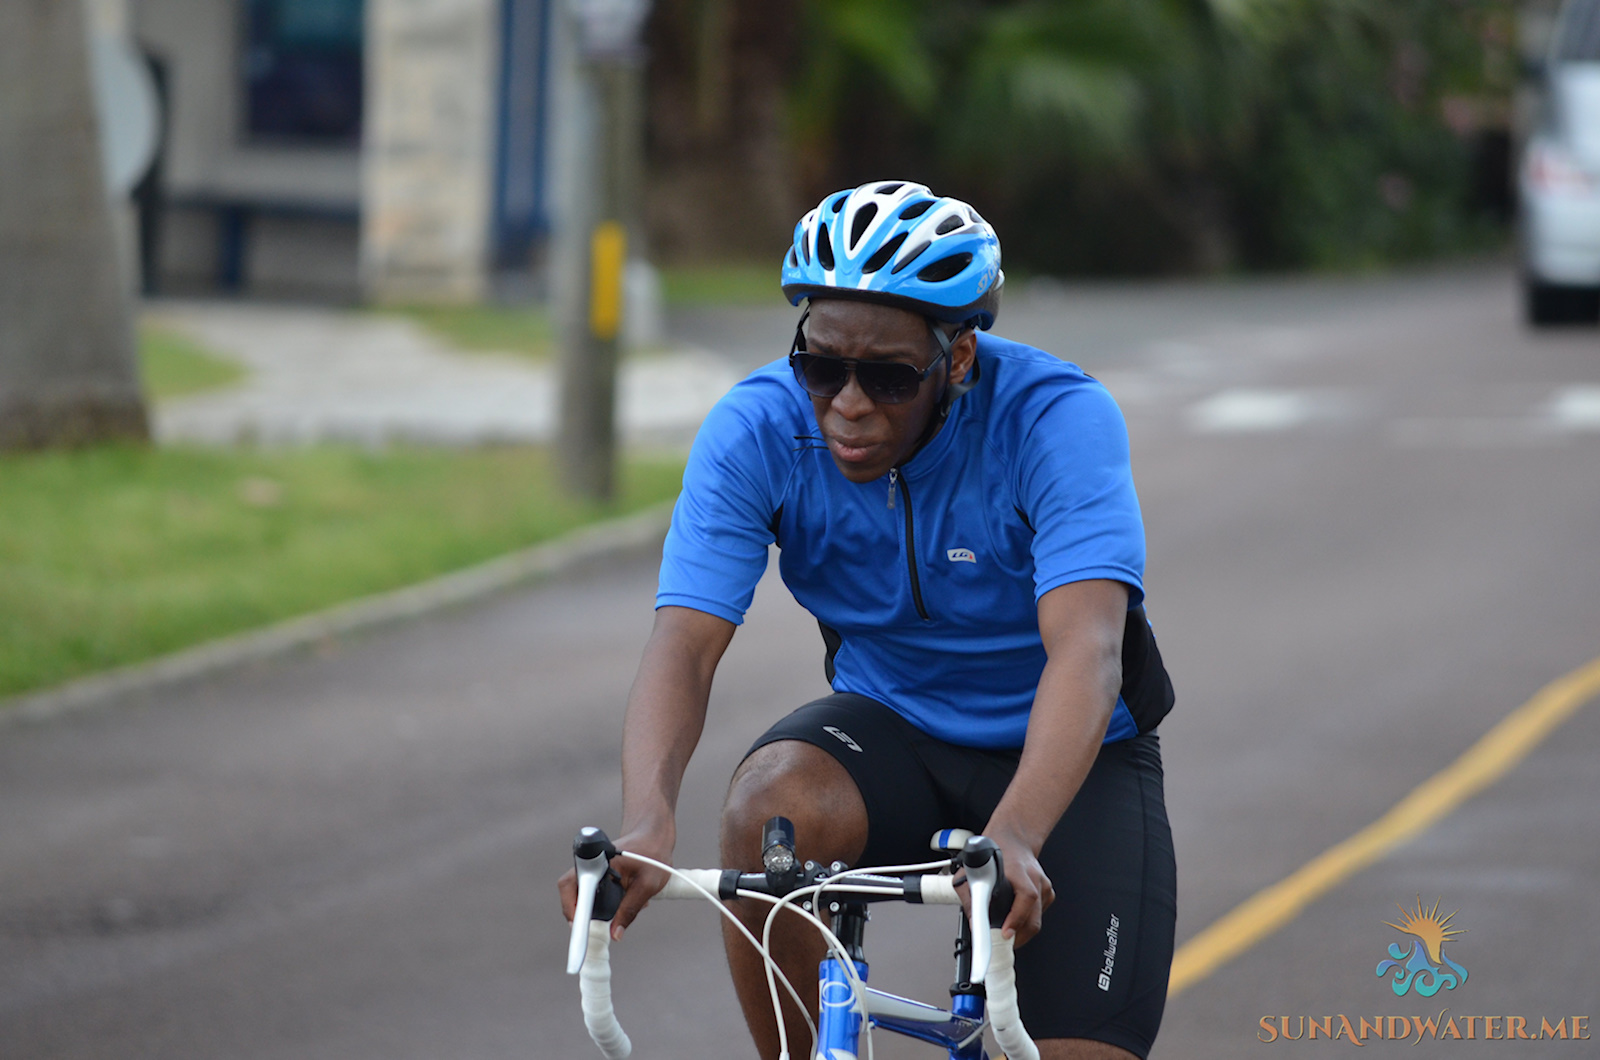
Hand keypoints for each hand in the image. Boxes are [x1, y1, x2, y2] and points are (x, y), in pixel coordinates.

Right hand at [557, 825, 675, 941]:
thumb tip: (616, 933)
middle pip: (572, 893)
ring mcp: (594, 869)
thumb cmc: (653, 854)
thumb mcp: (646, 886)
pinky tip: (623, 902)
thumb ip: (630, 909)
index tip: (578, 926)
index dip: (570, 908)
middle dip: (582, 913)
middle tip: (594, 928)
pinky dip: (604, 902)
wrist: (656, 836)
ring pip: (583, 894)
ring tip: (613, 916)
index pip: (571, 886)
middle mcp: (592, 865)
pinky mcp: (600, 874)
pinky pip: (594, 892)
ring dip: (594, 908)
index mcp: (598, 863)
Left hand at [984, 827, 1053, 946]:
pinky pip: (1041, 914)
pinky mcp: (1048, 890)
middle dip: (1019, 935)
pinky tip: (1018, 920)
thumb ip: (970, 896)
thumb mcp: (972, 870)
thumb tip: (974, 922)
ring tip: (1008, 934)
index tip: (1006, 932)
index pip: (1025, 896)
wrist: (1013, 837)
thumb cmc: (994, 850)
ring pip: (1038, 918)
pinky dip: (1029, 921)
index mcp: (1017, 869)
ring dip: (1023, 930)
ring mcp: (1043, 884)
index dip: (1016, 918)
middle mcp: (1034, 876)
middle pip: (1034, 916)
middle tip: (1003, 942)